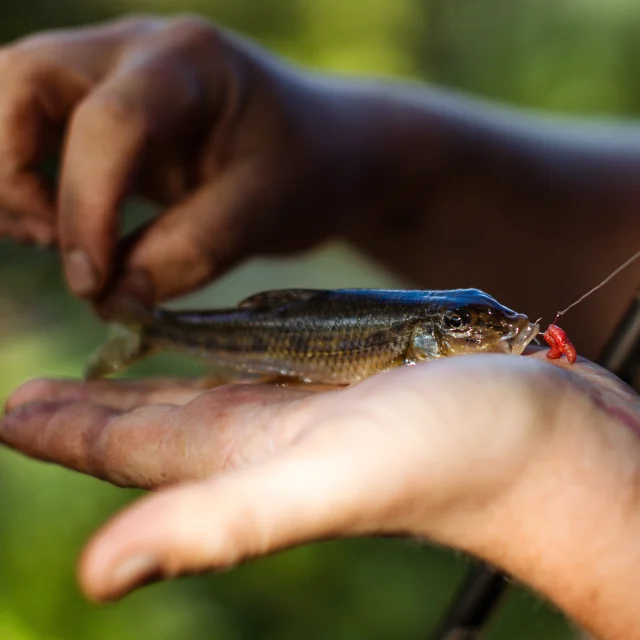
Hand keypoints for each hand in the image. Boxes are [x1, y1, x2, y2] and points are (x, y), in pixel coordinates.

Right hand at [0, 16, 354, 304]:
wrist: (318, 152)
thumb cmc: (305, 172)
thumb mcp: (269, 211)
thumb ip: (194, 250)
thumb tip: (114, 296)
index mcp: (189, 64)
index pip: (109, 123)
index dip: (84, 205)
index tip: (94, 281)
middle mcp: (134, 52)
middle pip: (19, 83)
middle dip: (17, 175)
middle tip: (64, 249)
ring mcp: (107, 75)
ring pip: (7, 101)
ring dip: (11, 179)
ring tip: (61, 242)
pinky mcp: (96, 111)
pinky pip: (25, 132)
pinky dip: (23, 184)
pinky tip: (61, 230)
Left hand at [3, 350, 639, 639]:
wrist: (543, 436)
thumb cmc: (450, 457)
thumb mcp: (325, 482)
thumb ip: (219, 521)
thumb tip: (96, 575)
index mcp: (242, 455)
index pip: (125, 446)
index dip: (61, 432)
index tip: (8, 410)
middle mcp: (264, 434)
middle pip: (152, 422)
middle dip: (88, 409)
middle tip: (31, 392)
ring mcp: (306, 407)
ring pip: (203, 390)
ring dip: (150, 382)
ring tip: (109, 362)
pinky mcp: (347, 380)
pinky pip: (265, 363)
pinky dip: (225, 355)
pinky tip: (219, 347)